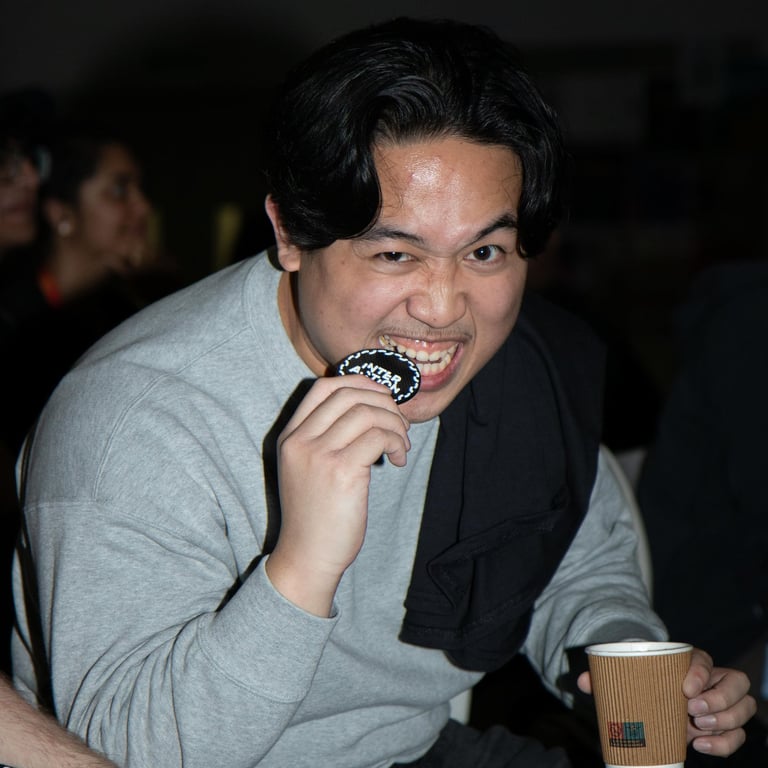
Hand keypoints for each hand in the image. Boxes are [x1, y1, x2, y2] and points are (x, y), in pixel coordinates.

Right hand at [265, 375, 410, 616]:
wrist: (307, 557)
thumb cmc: (316, 516)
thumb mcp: (308, 469)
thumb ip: (327, 439)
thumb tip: (374, 409)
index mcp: (290, 437)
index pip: (324, 388)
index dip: (360, 383)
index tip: (382, 398)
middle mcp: (300, 441)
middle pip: (350, 395)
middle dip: (384, 403)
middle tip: (400, 425)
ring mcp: (319, 455)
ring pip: (368, 413)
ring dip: (395, 425)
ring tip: (401, 447)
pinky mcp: (341, 471)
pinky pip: (378, 437)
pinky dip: (396, 443)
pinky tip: (398, 461)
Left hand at [577, 647, 756, 757]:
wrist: (651, 697)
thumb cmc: (640, 681)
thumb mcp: (625, 677)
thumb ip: (604, 678)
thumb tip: (580, 682)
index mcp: (689, 662)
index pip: (704, 659)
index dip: (700, 672)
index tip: (685, 688)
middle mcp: (711, 681)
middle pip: (736, 682)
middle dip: (719, 699)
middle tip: (693, 711)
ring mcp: (720, 704)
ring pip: (743, 708)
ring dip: (726, 721)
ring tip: (698, 729)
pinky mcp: (721, 727)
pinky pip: (737, 735)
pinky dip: (725, 743)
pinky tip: (702, 746)